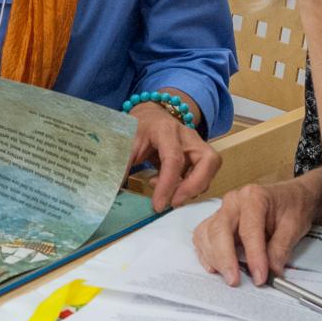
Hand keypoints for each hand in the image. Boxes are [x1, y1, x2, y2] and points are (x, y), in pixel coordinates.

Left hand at [129, 96, 219, 211]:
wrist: (151, 115)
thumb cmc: (139, 128)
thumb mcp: (126, 142)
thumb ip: (121, 165)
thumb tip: (112, 192)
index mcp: (166, 130)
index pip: (173, 159)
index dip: (167, 185)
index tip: (158, 205)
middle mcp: (188, 136)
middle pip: (208, 161)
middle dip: (194, 187)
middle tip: (174, 203)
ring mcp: (197, 145)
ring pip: (209, 170)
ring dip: (191, 188)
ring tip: (166, 193)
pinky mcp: (200, 156)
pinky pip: (203, 175)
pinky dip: (190, 187)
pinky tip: (170, 187)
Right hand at [192, 176, 318, 285]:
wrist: (290, 197)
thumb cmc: (291, 207)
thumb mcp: (294, 227)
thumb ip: (281, 249)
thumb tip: (271, 271)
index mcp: (254, 197)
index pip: (249, 230)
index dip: (253, 256)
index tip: (260, 277)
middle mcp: (233, 201)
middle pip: (219, 230)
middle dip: (225, 258)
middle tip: (235, 280)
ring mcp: (222, 210)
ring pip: (206, 234)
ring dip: (213, 258)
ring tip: (228, 275)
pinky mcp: (216, 221)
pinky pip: (202, 237)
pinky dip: (206, 254)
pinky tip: (216, 267)